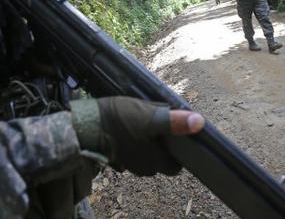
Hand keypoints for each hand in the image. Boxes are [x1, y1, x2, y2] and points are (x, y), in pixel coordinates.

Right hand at [71, 97, 203, 175]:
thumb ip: (174, 121)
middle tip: (158, 128)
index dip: (179, 153)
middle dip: (161, 148)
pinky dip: (131, 145)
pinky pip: (129, 154)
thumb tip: (200, 122)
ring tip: (142, 125)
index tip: (176, 138)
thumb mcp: (149, 116)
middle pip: (160, 162)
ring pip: (144, 158)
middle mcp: (142, 168)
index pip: (175, 165)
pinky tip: (127, 130)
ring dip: (145, 145)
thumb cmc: (119, 121)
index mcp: (155, 160)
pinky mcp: (114, 158)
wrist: (84, 125)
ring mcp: (127, 165)